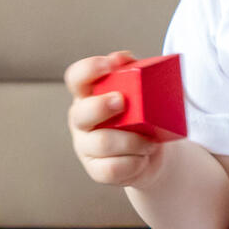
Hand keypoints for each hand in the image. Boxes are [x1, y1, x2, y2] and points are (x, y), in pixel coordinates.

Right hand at [65, 50, 167, 187]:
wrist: (152, 151)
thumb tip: (124, 58)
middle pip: (81, 113)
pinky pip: (112, 169)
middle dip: (101, 107)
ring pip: (102, 143)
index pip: (77, 78)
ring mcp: (86, 147)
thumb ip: (135, 72)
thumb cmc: (143, 115)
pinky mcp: (96, 170)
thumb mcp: (141, 91)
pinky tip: (143, 158)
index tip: (109, 65)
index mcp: (88, 95)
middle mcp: (82, 120)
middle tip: (122, 102)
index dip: (88, 70)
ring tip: (150, 141)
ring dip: (132, 141)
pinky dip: (133, 163)